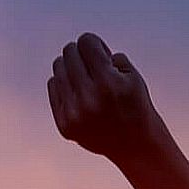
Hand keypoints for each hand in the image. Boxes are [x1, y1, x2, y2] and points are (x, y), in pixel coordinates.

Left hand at [49, 32, 163, 163]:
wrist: (136, 147)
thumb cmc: (135, 107)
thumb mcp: (133, 77)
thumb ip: (109, 56)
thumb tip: (82, 47)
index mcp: (108, 84)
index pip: (86, 42)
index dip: (96, 44)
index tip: (103, 55)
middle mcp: (89, 99)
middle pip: (69, 51)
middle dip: (83, 54)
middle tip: (95, 67)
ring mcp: (74, 113)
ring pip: (58, 66)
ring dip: (72, 68)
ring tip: (88, 81)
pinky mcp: (64, 124)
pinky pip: (53, 85)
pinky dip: (66, 85)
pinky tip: (81, 94)